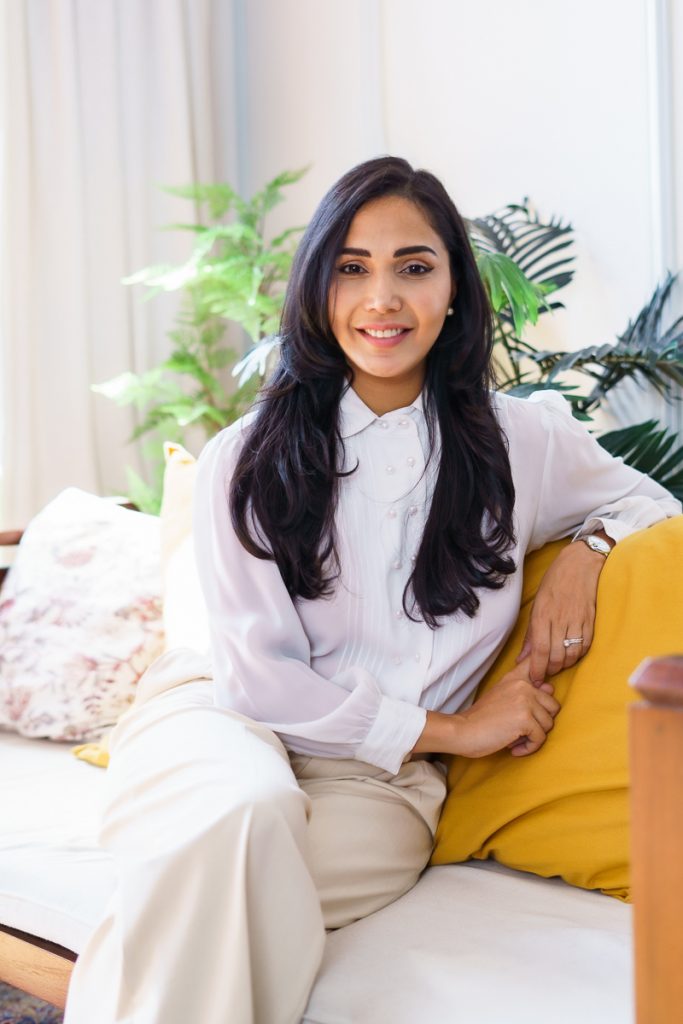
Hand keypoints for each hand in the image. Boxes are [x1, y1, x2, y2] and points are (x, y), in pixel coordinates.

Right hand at [451, 664, 559, 758]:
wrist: (463, 731)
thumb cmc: (481, 718)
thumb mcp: (502, 695)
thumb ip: (525, 689)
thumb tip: (550, 687)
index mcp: (516, 677)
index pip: (537, 662)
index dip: (546, 675)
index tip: (540, 690)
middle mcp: (523, 685)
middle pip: (553, 706)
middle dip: (540, 721)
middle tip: (520, 728)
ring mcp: (525, 701)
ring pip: (548, 724)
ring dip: (533, 736)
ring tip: (514, 737)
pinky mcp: (525, 720)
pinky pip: (540, 739)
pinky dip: (529, 748)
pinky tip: (514, 748)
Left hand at [517, 537, 609, 682]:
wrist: (580, 564)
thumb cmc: (555, 582)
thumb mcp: (537, 604)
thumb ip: (531, 633)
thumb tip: (523, 657)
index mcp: (542, 615)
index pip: (539, 650)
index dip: (537, 668)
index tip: (535, 679)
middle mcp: (559, 620)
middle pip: (555, 656)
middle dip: (550, 670)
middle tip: (546, 672)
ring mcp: (577, 621)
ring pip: (571, 654)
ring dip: (564, 664)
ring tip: (558, 664)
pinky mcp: (591, 621)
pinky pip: (585, 646)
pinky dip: (578, 655)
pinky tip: (572, 655)